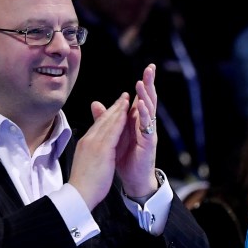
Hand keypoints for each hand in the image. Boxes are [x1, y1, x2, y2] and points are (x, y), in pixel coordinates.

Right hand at [69, 92, 131, 209]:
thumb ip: (92, 154)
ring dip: (119, 109)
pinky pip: (113, 130)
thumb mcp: (88, 164)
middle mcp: (88, 140)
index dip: (108, 115)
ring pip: (108, 122)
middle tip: (125, 96)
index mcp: (85, 144)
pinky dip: (120, 120)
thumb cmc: (84, 184)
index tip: (116, 107)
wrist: (79, 194)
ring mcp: (94, 143)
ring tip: (128, 99)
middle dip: (115, 107)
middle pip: (103, 120)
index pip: (98, 125)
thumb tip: (94, 152)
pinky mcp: (102, 149)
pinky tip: (127, 113)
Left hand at [116, 63, 159, 198]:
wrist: (132, 179)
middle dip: (149, 84)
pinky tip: (140, 105)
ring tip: (141, 82)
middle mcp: (145, 125)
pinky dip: (143, 115)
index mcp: (136, 121)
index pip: (140, 98)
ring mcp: (148, 134)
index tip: (146, 69)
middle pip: (148, 100)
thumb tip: (96, 104)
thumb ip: (107, 119)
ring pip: (149, 111)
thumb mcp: (113, 135)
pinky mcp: (149, 144)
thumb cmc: (125, 158)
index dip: (143, 84)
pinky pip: (147, 127)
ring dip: (145, 96)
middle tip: (150, 68)